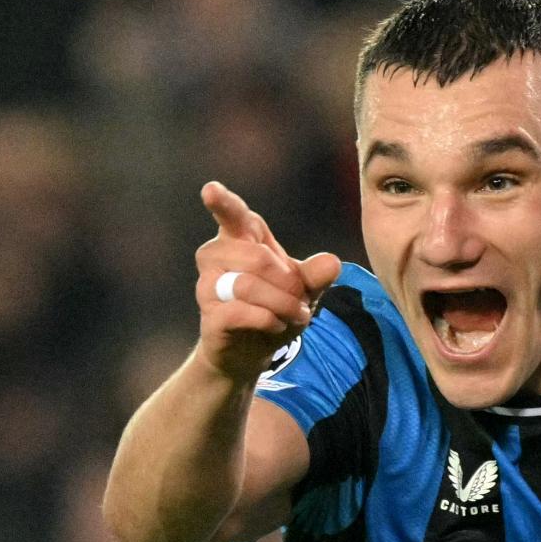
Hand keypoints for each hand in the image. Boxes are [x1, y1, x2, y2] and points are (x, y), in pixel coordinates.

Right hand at [193, 182, 340, 380]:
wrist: (252, 351)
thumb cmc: (275, 306)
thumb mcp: (303, 289)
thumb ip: (316, 274)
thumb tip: (332, 263)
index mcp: (240, 239)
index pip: (233, 215)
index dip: (223, 203)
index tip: (211, 190)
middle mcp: (217, 256)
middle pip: (256, 258)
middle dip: (288, 283)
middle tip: (301, 300)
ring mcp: (208, 286)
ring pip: (247, 285)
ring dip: (282, 303)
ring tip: (295, 315)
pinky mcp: (209, 316)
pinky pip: (238, 312)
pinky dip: (267, 319)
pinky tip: (276, 325)